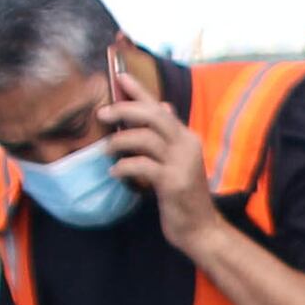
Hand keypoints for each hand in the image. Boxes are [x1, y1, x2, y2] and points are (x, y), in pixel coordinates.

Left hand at [95, 75, 220, 251]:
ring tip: (105, 150)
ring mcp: (181, 163)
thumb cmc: (184, 196)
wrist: (201, 229)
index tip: (119, 76)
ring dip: (120, 141)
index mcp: (187, 138)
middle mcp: (187, 145)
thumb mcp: (178, 161)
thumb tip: (163, 106)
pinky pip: (142, 165)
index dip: (140, 90)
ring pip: (145, 138)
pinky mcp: (173, 182)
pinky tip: (114, 173)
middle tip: (102, 113)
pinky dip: (124, 166)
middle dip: (125, 110)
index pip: (160, 107)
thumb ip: (169, 136)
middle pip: (154, 116)